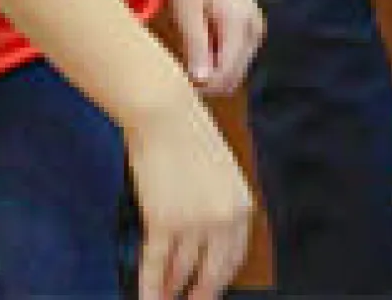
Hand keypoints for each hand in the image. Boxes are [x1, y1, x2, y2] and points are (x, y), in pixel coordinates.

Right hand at [122, 81, 254, 299]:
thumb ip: (220, 208)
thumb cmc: (188, 133)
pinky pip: (155, 267)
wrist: (165, 110)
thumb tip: (207, 245)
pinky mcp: (164, 222)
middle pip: (211, 275)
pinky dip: (149, 288)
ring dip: (169, 292)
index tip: (205, 293)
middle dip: (197, 295)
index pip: (232, 261)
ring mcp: (194, 223)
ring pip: (180, 273)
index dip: (217, 283)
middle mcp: (223, 219)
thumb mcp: (220, 173)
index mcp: (242, 206)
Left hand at [167, 0, 263, 100]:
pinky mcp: (250, 27)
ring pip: (235, 70)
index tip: (179, 74)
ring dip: (213, 70)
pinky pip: (235, 57)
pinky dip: (218, 59)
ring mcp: (255, 29)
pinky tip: (201, 43)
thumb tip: (201, 80)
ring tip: (190, 51)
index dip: (201, 84)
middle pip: (233, 78)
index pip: (225, 76)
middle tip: (183, 64)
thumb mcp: (186, 7)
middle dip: (208, 80)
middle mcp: (254, 32)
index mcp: (239, 27)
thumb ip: (196, 44)